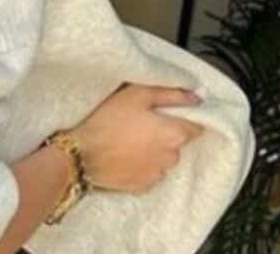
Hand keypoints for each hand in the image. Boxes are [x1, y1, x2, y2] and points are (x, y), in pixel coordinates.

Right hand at [67, 83, 204, 193]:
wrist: (82, 155)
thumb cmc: (108, 121)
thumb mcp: (137, 94)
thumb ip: (170, 94)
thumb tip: (194, 97)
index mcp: (174, 133)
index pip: (196, 125)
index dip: (183, 116)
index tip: (165, 112)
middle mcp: (172, 156)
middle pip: (178, 142)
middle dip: (165, 133)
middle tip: (140, 123)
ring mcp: (158, 174)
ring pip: (163, 158)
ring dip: (153, 150)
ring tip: (129, 140)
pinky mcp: (144, 186)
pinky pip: (150, 172)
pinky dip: (142, 165)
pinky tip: (124, 156)